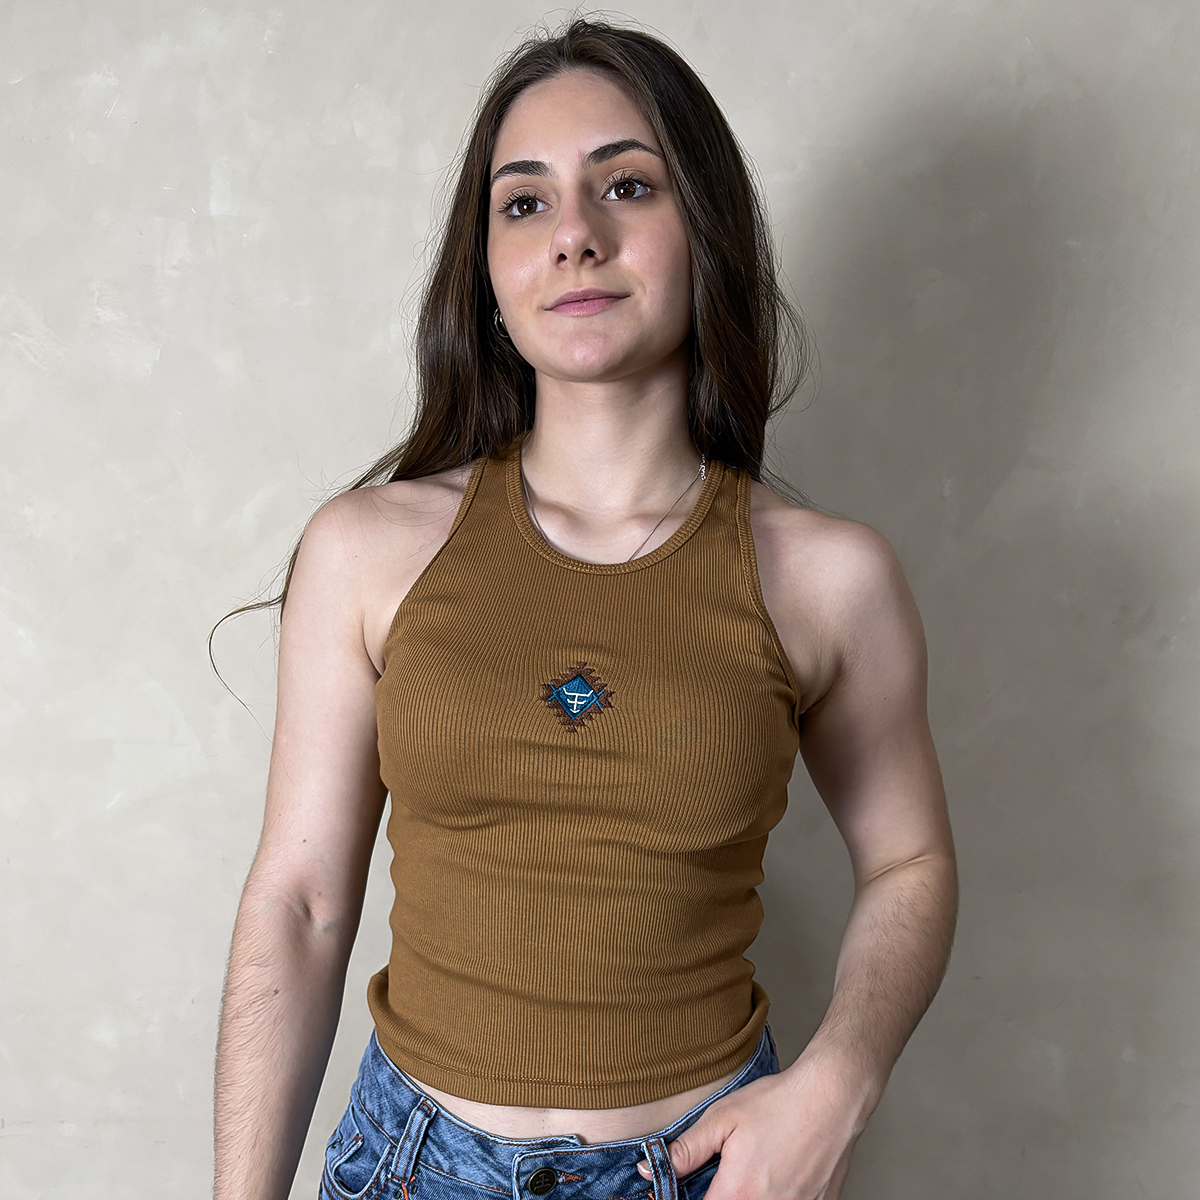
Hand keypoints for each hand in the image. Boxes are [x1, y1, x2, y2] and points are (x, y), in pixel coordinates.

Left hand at [635, 1048, 878, 1199]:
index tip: (688, 1189)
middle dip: (722, 1195)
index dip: (688, 1199)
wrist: (832, 1097)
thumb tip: (651, 1170)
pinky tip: (778, 1174)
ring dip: (749, 1195)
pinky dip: (778, 1195)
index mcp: (737, 1194)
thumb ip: (686, 1150)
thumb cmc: (779, 1104)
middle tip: (726, 1176)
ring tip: (754, 1172)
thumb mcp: (723, 1118)